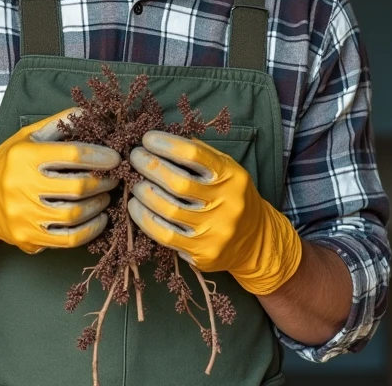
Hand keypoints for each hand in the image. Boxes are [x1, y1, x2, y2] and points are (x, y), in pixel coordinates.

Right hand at [0, 108, 119, 253]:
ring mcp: (24, 215)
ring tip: (106, 196)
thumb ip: (58, 124)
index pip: (72, 155)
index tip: (115, 158)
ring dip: (99, 205)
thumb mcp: (27, 137)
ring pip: (75, 214)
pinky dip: (90, 230)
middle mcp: (21, 186)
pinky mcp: (27, 237)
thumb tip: (90, 112)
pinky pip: (68, 239)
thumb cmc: (7, 164)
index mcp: (23, 156)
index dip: (100, 156)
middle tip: (115, 178)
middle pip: (77, 186)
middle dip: (103, 181)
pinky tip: (99, 218)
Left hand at [127, 130, 301, 294]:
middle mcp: (226, 203)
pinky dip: (145, 219)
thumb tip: (165, 141)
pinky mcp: (203, 253)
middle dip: (150, 166)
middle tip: (135, 157)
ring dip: (145, 193)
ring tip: (136, 183)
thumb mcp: (228, 171)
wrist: (256, 242)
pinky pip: (166, 235)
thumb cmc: (233, 198)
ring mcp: (214, 231)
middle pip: (178, 183)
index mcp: (232, 177)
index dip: (167, 145)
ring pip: (169, 210)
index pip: (194, 156)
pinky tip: (136, 207)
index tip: (148, 139)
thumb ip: (202, 156)